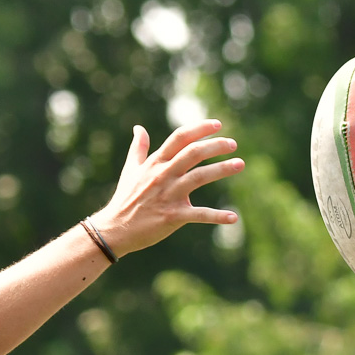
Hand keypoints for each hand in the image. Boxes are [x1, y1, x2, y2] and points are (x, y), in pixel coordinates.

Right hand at [91, 119, 243, 255]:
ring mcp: (168, 195)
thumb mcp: (130, 170)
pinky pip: (199, 214)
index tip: (217, 125)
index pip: (179, 138)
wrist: (114, 229)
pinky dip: (217, 216)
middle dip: (215, 146)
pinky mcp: (172, 216)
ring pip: (199, 177)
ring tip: (239, 164)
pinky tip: (233, 217)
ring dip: (222, 169)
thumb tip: (139, 128)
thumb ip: (138, 148)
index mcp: (155, 163)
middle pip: (193, 153)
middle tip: (233, 144)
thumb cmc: (124, 199)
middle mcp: (163, 175)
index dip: (199, 129)